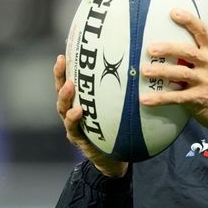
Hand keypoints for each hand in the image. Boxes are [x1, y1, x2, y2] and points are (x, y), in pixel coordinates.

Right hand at [54, 55, 127, 177]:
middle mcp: (75, 111)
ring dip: (65, 96)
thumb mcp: (125, 110)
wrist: (116, 159)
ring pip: (63, 108)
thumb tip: (147, 69)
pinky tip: (79, 111)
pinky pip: (74, 128)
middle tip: (62, 61)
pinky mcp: (79, 139)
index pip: (75, 80)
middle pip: (63, 90)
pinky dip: (74, 118)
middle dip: (60, 75)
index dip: (70, 65)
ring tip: (70, 85)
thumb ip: (129, 93)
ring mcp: (74, 125)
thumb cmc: (121, 131)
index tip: (69, 47)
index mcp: (85, 101)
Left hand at [139, 9, 207, 131]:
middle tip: (151, 49)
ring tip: (144, 71)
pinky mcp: (198, 98)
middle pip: (188, 52)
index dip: (189, 20)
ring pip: (181, 73)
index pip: (203, 31)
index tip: (173, 12)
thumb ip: (197, 50)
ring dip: (161, 72)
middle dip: (169, 49)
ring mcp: (205, 81)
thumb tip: (168, 38)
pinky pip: (176, 97)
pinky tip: (145, 99)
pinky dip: (159, 98)